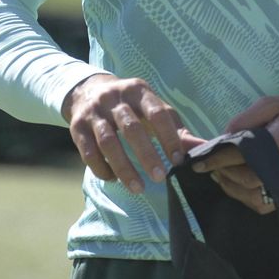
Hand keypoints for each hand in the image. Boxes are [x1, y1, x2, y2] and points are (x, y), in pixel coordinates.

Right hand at [62, 74, 192, 194]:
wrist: (87, 91)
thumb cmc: (130, 105)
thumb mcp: (152, 108)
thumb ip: (176, 128)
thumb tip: (201, 147)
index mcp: (139, 91)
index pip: (157, 113)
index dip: (169, 137)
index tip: (178, 160)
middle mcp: (115, 98)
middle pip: (131, 128)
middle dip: (147, 155)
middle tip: (160, 177)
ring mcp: (94, 112)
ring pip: (108, 141)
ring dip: (124, 167)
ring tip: (138, 188)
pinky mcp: (76, 127)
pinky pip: (88, 151)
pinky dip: (102, 168)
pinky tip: (113, 179)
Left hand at [191, 91, 278, 213]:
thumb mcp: (270, 104)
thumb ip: (244, 120)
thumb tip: (220, 139)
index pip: (242, 154)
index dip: (217, 159)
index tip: (197, 162)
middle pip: (247, 179)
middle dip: (222, 174)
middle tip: (207, 167)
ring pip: (255, 198)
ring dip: (232, 189)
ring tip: (220, 176)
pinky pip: (267, 205)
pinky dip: (248, 199)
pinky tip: (238, 186)